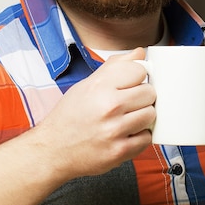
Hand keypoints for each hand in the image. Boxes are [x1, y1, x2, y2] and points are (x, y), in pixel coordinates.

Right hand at [37, 47, 155, 178]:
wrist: (53, 150)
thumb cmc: (69, 116)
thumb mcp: (86, 85)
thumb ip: (115, 67)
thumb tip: (139, 53)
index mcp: (99, 86)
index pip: (139, 70)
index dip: (136, 76)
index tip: (130, 83)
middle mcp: (108, 106)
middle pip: (149, 92)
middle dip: (142, 96)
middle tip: (129, 102)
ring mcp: (115, 130)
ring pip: (151, 115)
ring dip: (142, 116)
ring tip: (127, 118)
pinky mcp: (120, 151)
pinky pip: (147, 138)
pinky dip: (139, 136)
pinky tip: (125, 133)